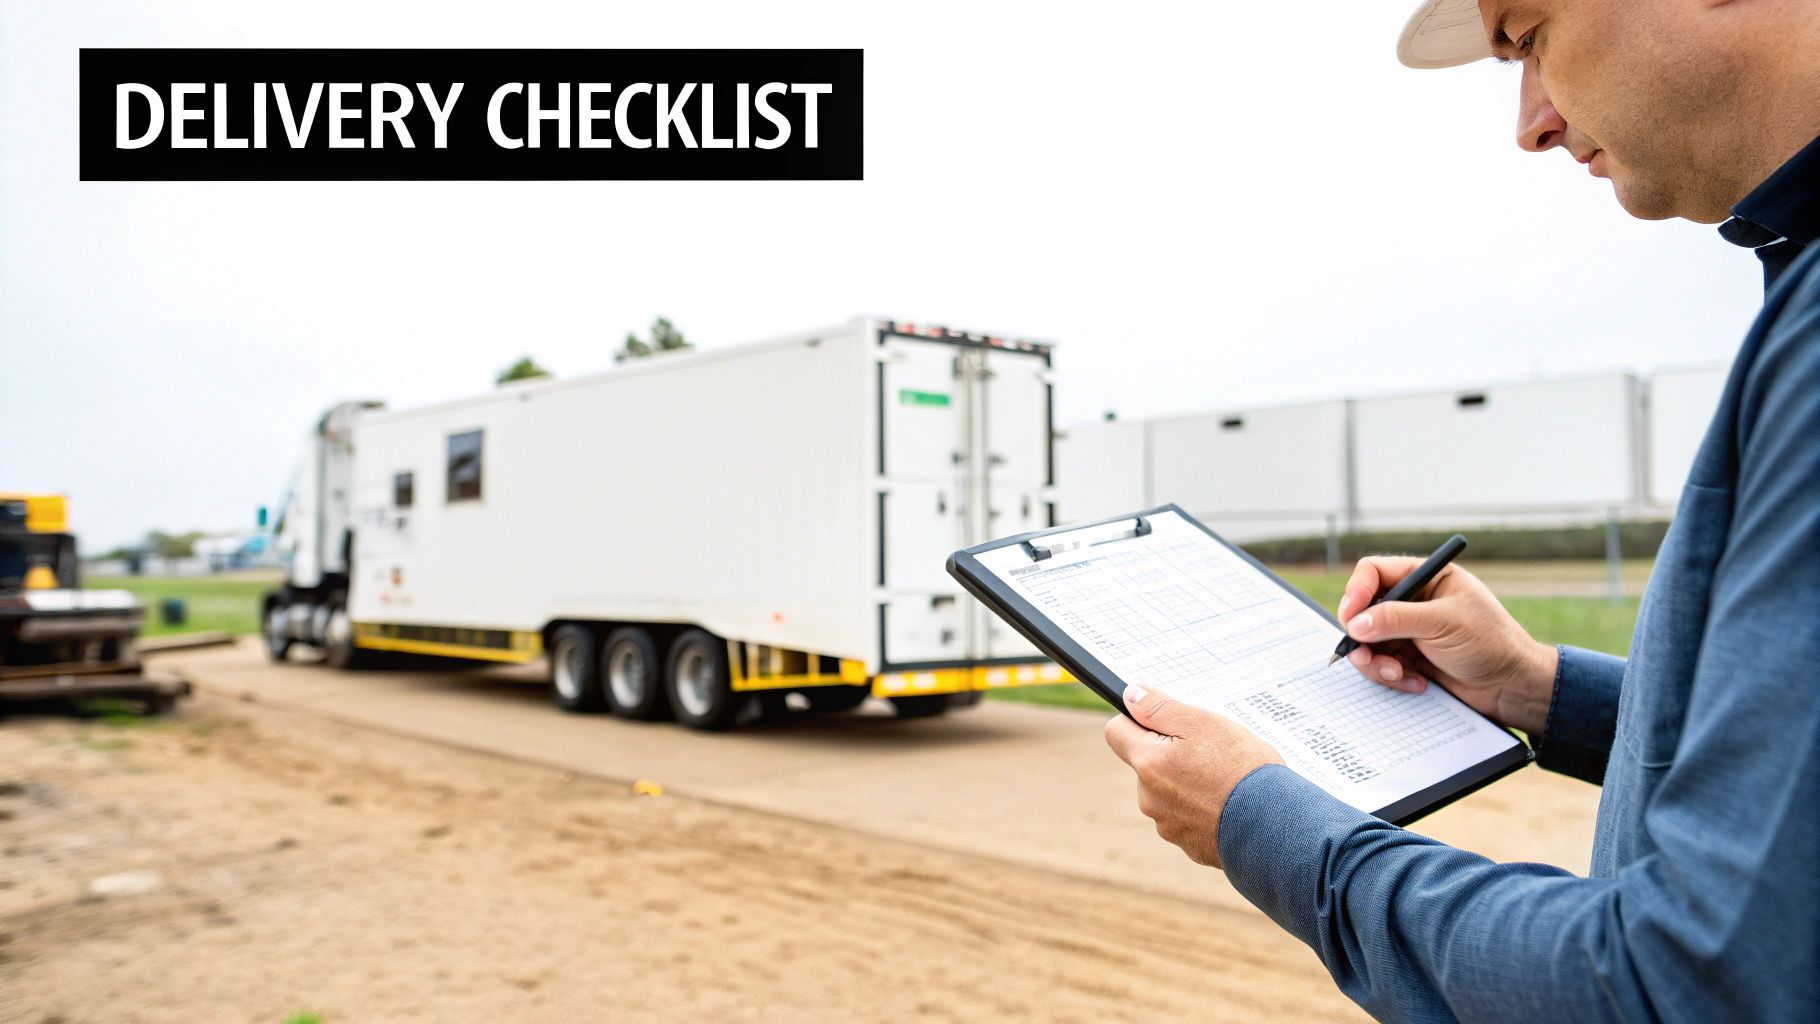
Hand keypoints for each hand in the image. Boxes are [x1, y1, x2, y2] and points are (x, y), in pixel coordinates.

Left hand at [1104, 685, 1283, 868]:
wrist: (1275, 827)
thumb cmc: (1242, 769)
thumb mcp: (1203, 723)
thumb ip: (1160, 708)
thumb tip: (1130, 695)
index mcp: (1148, 763)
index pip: (1116, 731)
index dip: (1136, 719)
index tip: (1162, 719)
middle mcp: (1149, 798)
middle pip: (1144, 762)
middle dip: (1167, 752)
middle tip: (1207, 749)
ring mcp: (1168, 825)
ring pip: (1167, 791)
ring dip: (1186, 782)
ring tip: (1224, 778)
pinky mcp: (1189, 845)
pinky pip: (1187, 817)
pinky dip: (1202, 808)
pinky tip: (1228, 803)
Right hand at [1338, 557, 1558, 735]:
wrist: (1510, 686)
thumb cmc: (1490, 642)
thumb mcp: (1443, 623)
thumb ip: (1396, 619)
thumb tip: (1356, 624)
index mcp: (1424, 578)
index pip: (1374, 572)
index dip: (1356, 592)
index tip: (1351, 617)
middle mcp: (1411, 602)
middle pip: (1362, 610)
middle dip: (1362, 636)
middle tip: (1364, 654)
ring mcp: (1407, 632)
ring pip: (1365, 642)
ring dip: (1375, 662)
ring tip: (1398, 674)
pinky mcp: (1406, 658)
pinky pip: (1380, 665)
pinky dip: (1391, 677)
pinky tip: (1416, 682)